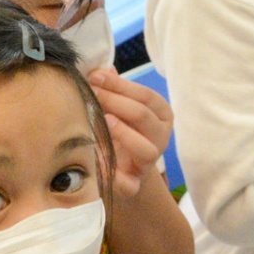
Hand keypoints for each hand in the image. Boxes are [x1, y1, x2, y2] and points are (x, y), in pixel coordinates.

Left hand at [87, 67, 175, 199]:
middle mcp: (161, 137)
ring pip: (147, 149)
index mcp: (162, 115)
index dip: (120, 85)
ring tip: (103, 121)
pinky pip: (128, 182)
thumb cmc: (122, 129)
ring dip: (123, 134)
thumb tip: (101, 70)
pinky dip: (113, 172)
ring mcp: (150, 161)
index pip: (145, 96)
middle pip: (144, 117)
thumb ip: (115, 89)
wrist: (123, 169)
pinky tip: (97, 159)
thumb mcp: (121, 107)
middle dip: (115, 101)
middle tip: (92, 93)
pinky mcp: (135, 183)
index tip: (95, 76)